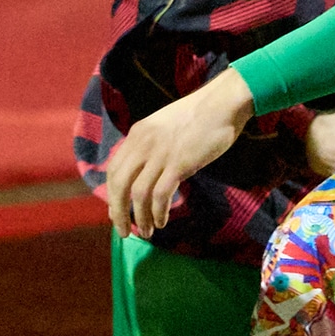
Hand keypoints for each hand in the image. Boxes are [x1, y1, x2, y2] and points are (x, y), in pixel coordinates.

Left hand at [105, 78, 249, 236]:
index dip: (112, 195)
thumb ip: (150, 146)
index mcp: (137, 134)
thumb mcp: (163, 127)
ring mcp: (161, 153)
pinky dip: (158, 212)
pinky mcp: (179, 163)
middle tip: (125, 231)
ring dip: (140, 217)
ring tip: (147, 232)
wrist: (222, 103)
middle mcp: (143, 144)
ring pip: (138, 194)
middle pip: (119, 184)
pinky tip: (162, 222)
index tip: (117, 212)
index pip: (114, 170)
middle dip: (118, 212)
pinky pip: (161, 194)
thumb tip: (145, 173)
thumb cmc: (198, 116)